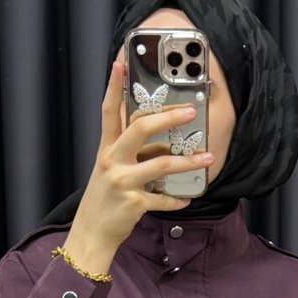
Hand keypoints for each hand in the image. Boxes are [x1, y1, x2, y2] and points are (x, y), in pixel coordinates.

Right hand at [65, 55, 212, 271]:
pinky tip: (186, 198)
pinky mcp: (133, 203)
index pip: (109, 111)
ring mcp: (122, 182)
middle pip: (140, 127)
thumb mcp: (110, 169)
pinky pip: (163, 199)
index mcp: (106, 149)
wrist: (91, 233)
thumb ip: (129, 151)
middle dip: (168, 116)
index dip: (113, 86)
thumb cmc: (105, 199)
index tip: (120, 63)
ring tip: (206, 158)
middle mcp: (112, 160)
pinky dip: (178, 200)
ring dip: (188, 161)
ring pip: (161, 163)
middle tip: (190, 111)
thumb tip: (160, 137)